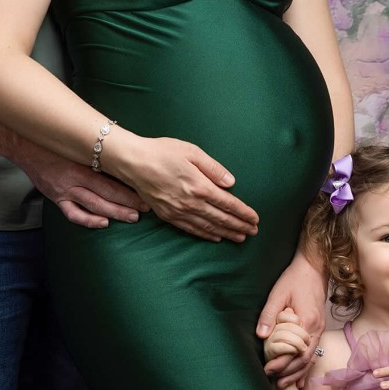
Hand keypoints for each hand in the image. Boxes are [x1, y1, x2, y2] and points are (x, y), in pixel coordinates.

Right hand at [16, 143, 140, 229]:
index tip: (146, 191)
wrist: (24, 143)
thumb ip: (96, 148)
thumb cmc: (53, 139)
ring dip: (114, 213)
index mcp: (82, 161)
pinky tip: (102, 223)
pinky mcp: (55, 197)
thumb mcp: (76, 139)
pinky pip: (72, 213)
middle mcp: (74, 177)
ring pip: (93, 205)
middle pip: (106, 194)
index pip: (111, 178)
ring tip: (131, 217)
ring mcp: (64, 189)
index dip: (130, 188)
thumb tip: (121, 151)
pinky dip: (88, 220)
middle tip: (145, 208)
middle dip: (128, 202)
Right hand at [103, 131, 257, 242]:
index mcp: (200, 186)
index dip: (244, 213)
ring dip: (226, 233)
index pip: (228, 204)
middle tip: (253, 232)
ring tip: (240, 238)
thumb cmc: (162, 152)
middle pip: (221, 218)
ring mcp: (178, 212)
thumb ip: (214, 168)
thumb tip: (231, 183)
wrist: (133, 162)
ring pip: (208, 227)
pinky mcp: (168, 216)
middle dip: (239, 226)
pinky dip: (206, 234)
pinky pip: (191, 229)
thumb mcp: (192, 152)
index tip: (255, 219)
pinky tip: (215, 237)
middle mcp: (191, 203)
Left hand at [257, 251, 325, 386]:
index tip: (268, 369)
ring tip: (284, 383)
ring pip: (310, 357)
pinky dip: (306, 366)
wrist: (314, 267)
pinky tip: (300, 378)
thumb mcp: (278, 293)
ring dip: (298, 372)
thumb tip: (261, 335)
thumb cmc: (295, 278)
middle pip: (305, 358)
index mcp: (307, 320)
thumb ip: (269, 314)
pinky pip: (313, 351)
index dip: (282, 362)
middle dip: (289, 372)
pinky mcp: (318, 327)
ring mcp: (320, 328)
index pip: (295, 350)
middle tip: (273, 381)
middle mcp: (316, 328)